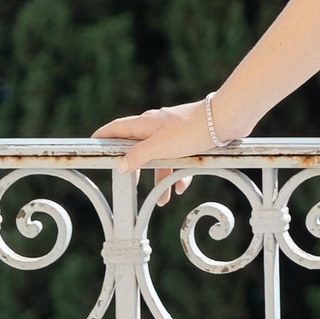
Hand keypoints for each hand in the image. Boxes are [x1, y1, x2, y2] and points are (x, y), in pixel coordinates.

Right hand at [94, 99, 223, 184]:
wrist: (226, 118)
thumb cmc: (191, 130)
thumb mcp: (160, 146)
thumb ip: (138, 155)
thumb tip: (120, 165)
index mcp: (146, 124)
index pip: (117, 128)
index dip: (103, 136)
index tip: (93, 144)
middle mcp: (158, 125)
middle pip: (139, 147)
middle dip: (136, 167)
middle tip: (130, 183)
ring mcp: (175, 130)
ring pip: (161, 156)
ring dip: (161, 177)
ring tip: (165, 200)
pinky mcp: (192, 136)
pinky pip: (180, 157)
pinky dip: (179, 172)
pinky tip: (183, 188)